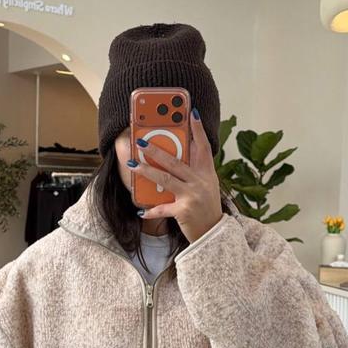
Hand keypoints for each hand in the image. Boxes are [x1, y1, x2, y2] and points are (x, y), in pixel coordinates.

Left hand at [128, 108, 222, 242]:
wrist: (215, 234)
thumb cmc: (206, 208)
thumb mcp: (206, 186)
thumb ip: (194, 171)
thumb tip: (175, 155)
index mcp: (207, 173)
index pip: (203, 147)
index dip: (198, 130)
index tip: (192, 113)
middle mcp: (200, 182)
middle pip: (176, 162)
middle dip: (157, 150)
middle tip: (141, 141)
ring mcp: (192, 196)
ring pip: (166, 179)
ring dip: (147, 171)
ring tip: (133, 165)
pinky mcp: (184, 211)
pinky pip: (163, 208)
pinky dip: (151, 210)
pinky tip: (141, 210)